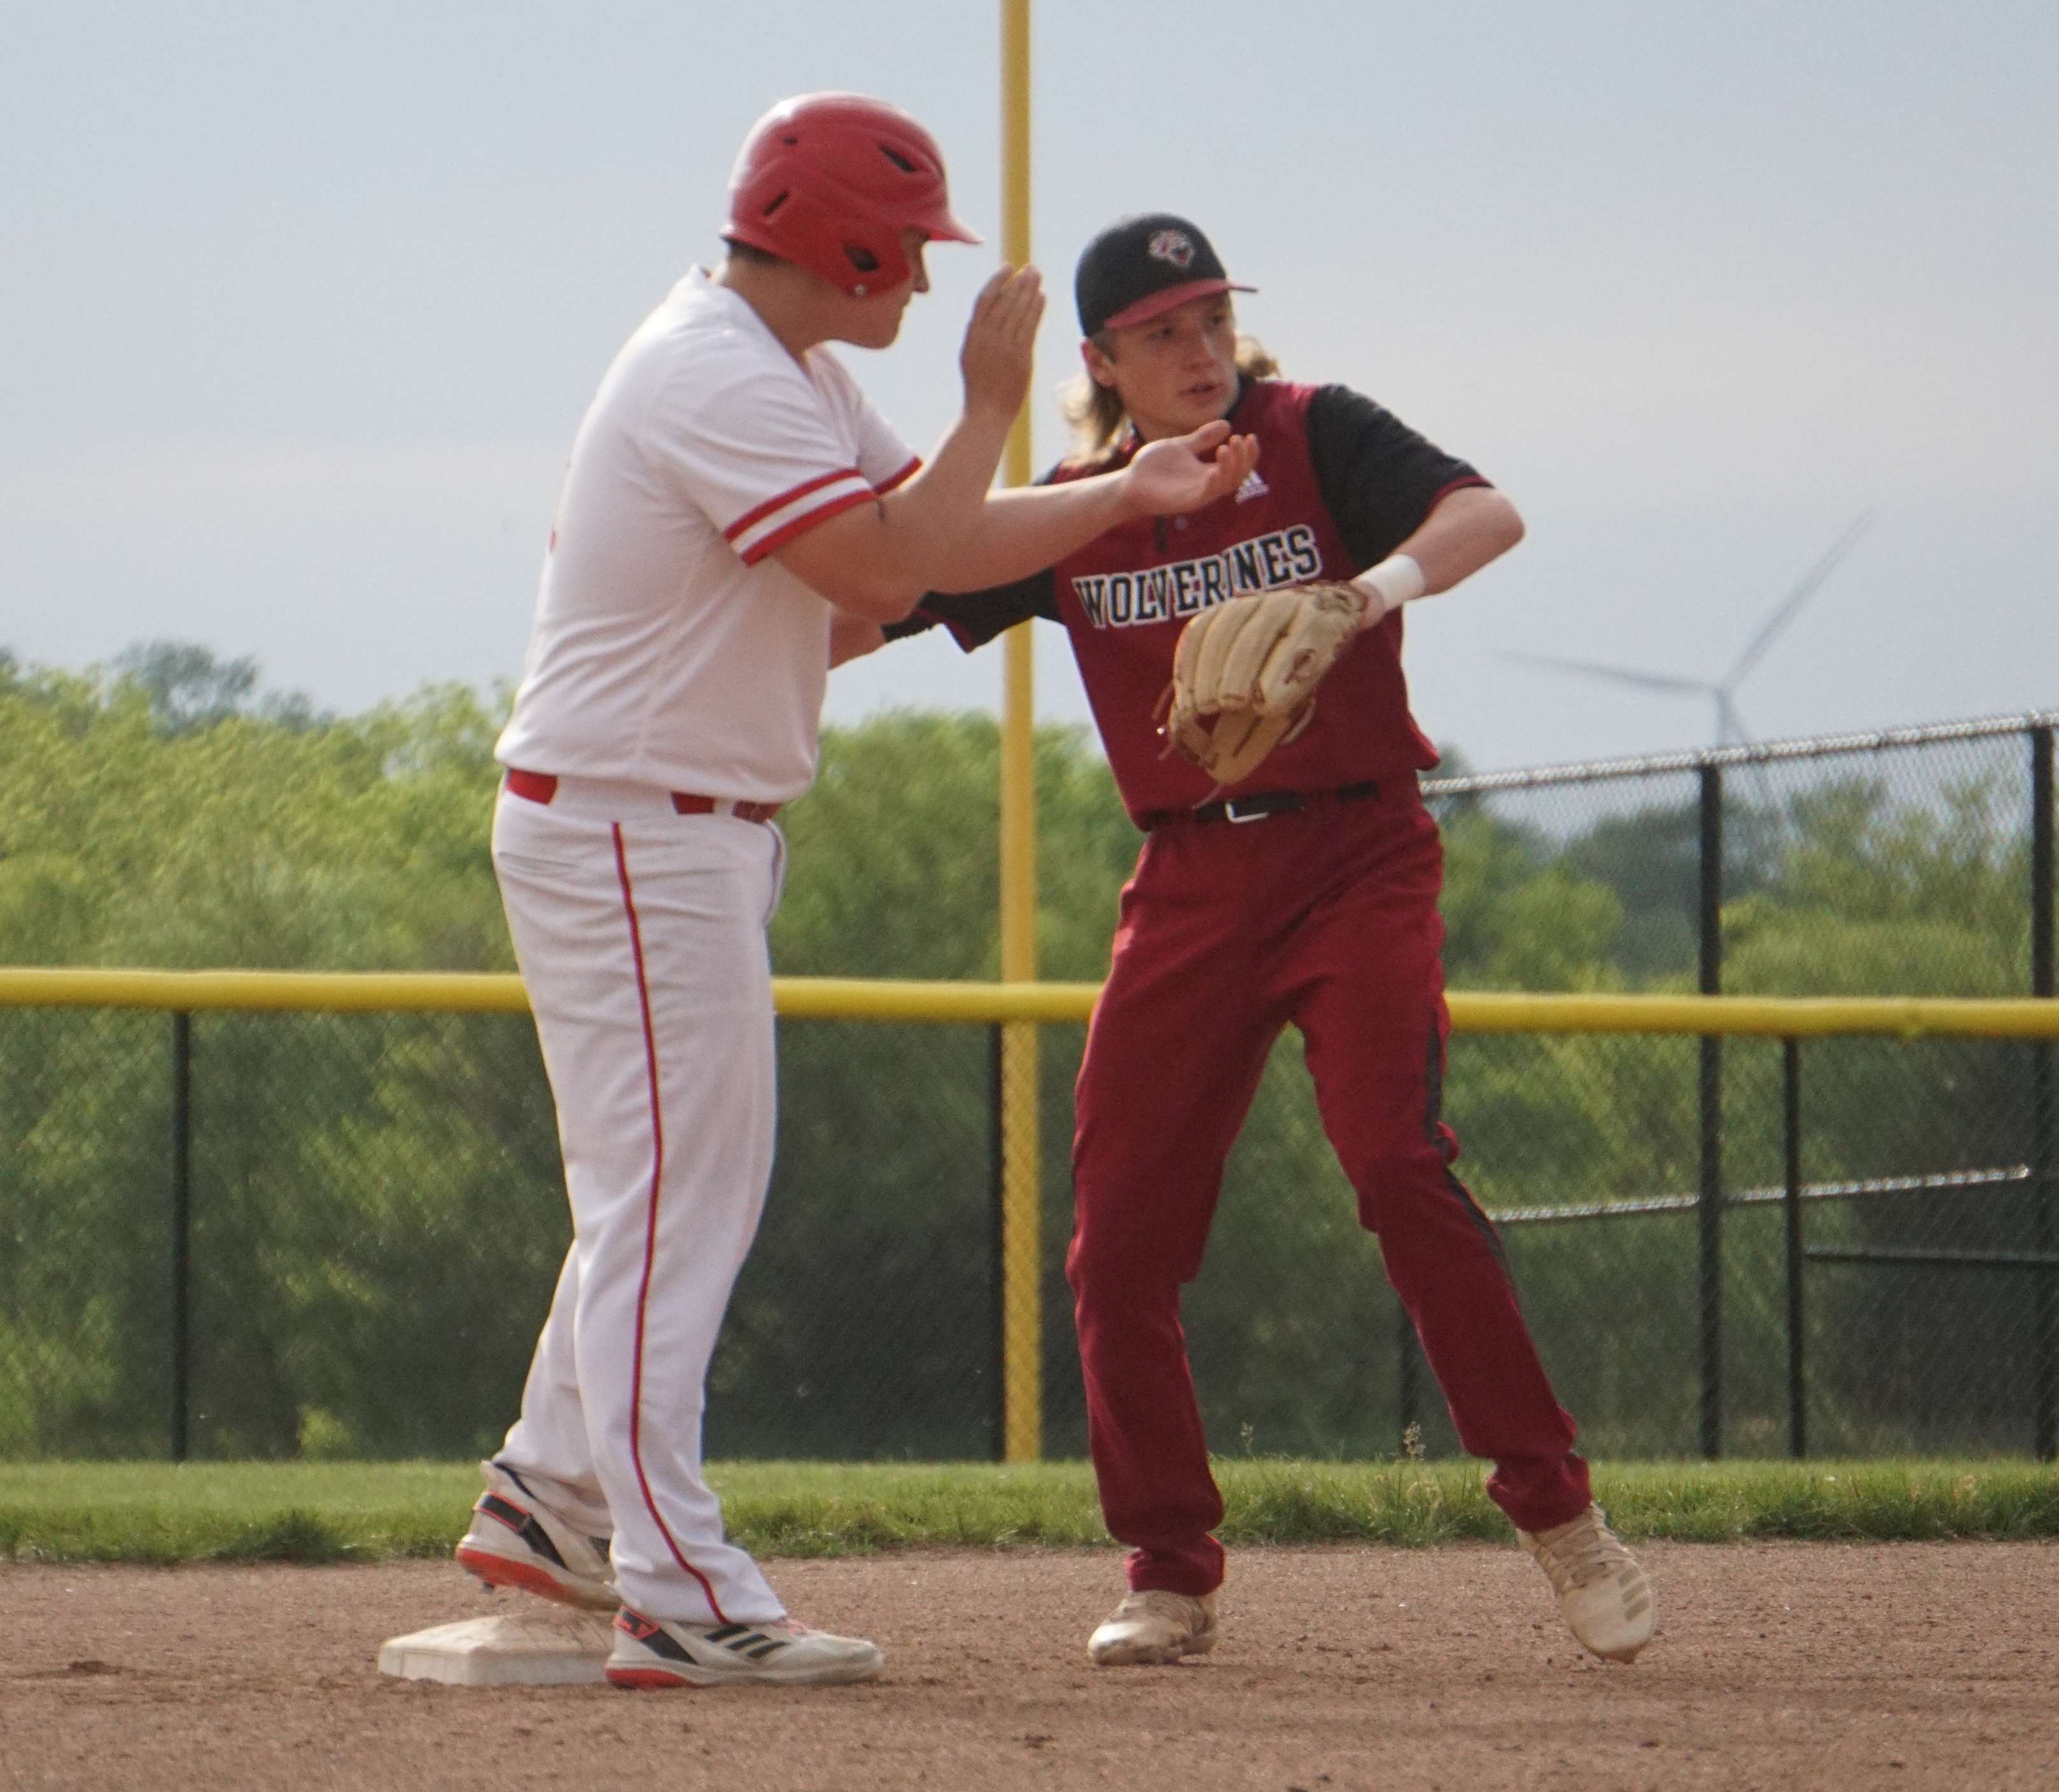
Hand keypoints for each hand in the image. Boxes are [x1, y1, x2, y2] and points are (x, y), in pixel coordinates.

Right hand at [959, 265, 1042, 425]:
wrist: (986, 413)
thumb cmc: (980, 386)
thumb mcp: (971, 356)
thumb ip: (980, 334)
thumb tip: (990, 312)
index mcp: (972, 336)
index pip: (984, 299)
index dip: (997, 280)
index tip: (1008, 267)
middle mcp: (987, 338)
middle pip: (1005, 301)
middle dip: (1019, 281)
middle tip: (1031, 267)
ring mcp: (1003, 347)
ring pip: (1018, 310)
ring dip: (1029, 290)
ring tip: (1037, 275)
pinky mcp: (1020, 357)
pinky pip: (1030, 327)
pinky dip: (1036, 309)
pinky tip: (1042, 297)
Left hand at [1120, 421, 1259, 517]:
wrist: (1130, 482)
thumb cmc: (1153, 467)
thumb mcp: (1181, 446)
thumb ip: (1202, 438)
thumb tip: (1227, 424)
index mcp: (1208, 472)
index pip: (1236, 465)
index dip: (1247, 453)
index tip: (1249, 436)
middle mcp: (1207, 485)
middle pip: (1237, 476)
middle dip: (1243, 458)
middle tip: (1240, 439)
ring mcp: (1198, 494)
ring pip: (1226, 485)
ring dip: (1232, 466)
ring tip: (1228, 447)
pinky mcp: (1187, 502)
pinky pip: (1209, 494)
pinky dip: (1217, 480)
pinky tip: (1217, 464)